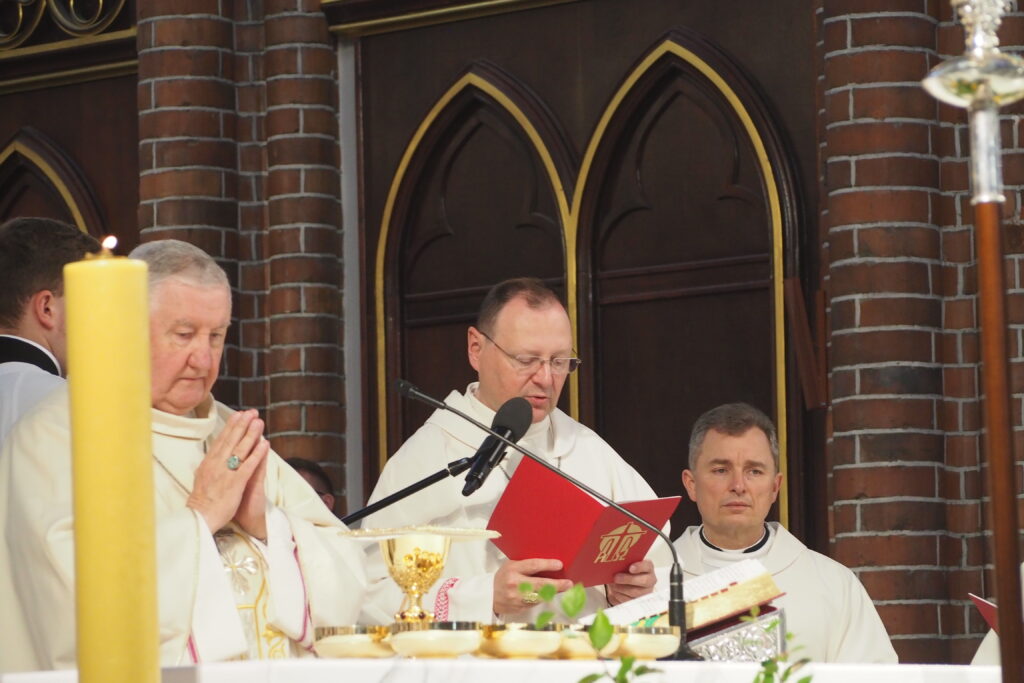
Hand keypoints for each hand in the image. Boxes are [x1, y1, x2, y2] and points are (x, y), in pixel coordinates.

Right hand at [186, 410, 267, 533]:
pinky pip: (248, 465)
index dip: (231, 426)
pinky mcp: (235, 483)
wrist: (199, 518)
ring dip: (251, 434)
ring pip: (240, 449)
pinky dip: (257, 453)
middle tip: (252, 412)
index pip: (221, 440)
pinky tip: (265, 444)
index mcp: (208, 462)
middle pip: (231, 440)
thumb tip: (209, 456)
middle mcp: (216, 464)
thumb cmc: (202, 501)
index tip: (239, 414)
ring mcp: (226, 473)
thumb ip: (207, 466)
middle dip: (242, 424)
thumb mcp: (201, 478)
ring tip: (259, 422)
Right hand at [493, 558, 572, 616]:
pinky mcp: (520, 608)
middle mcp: (515, 584)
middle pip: (540, 585)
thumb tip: (546, 564)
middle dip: (556, 584)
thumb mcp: (511, 566)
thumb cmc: (501, 578)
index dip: (547, 565)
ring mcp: (517, 598)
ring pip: (540, 596)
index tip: (559, 564)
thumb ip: (525, 565)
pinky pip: (535, 603)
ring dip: (553, 593)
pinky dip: (543, 598)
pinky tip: (549, 594)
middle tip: (568, 583)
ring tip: (564, 588)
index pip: (532, 566)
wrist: (488, 596)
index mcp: (512, 570)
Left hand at [606, 559, 656, 605]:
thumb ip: (623, 564)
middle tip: (616, 578)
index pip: (648, 566)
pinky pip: (629, 601)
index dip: (640, 567)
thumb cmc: (625, 571)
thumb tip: (615, 565)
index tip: (630, 568)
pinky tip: (614, 592)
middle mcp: (649, 580)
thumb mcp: (625, 565)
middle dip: (628, 579)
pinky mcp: (638, 602)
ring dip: (621, 589)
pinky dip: (619, 596)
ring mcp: (645, 593)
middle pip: (644, 581)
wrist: (623, 583)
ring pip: (635, 593)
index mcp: (648, 568)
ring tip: (612, 585)